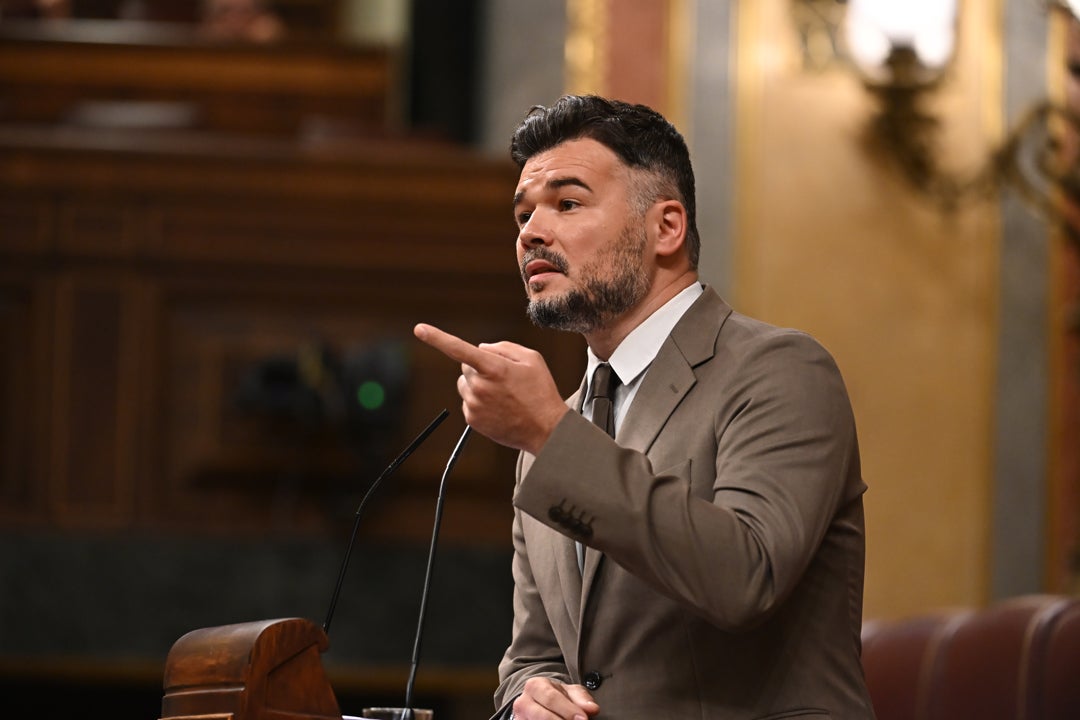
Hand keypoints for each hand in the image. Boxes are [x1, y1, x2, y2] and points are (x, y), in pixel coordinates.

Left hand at [413, 323, 568, 454]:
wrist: (546, 429)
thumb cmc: (540, 391)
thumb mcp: (531, 359)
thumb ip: (503, 347)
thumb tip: (480, 348)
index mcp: (493, 368)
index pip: (460, 349)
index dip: (437, 338)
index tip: (419, 329)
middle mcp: (480, 386)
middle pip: (465, 366)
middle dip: (479, 368)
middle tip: (503, 379)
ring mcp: (474, 404)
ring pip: (465, 384)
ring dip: (478, 385)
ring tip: (502, 395)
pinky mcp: (472, 419)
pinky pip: (468, 401)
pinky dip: (479, 401)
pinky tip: (499, 407)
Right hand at [512, 677, 598, 719]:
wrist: (538, 703)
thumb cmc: (557, 697)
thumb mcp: (570, 693)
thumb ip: (581, 699)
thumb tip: (592, 709)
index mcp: (535, 686)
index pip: (551, 698)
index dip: (568, 710)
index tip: (584, 719)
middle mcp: (523, 702)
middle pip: (542, 716)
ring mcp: (519, 718)